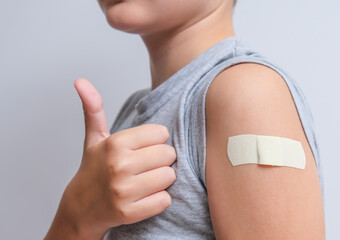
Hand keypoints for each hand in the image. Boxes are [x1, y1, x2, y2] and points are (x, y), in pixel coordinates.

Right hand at [45, 78, 176, 239]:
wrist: (82, 207)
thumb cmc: (94, 168)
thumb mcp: (94, 138)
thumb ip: (93, 109)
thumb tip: (80, 81)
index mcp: (115, 143)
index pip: (162, 133)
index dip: (156, 140)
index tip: (144, 147)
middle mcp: (119, 165)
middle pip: (169, 155)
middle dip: (162, 159)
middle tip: (146, 165)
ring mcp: (124, 191)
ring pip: (170, 177)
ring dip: (163, 179)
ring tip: (146, 180)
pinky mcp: (130, 212)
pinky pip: (165, 200)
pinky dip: (160, 199)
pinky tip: (145, 196)